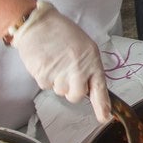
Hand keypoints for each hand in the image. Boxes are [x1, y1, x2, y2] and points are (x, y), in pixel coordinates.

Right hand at [11, 2, 109, 122]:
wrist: (38, 25)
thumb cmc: (63, 34)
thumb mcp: (85, 47)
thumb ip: (89, 67)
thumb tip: (89, 88)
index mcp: (91, 60)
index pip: (100, 88)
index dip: (102, 105)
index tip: (105, 118)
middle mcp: (78, 69)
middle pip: (77, 96)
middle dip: (72, 90)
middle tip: (67, 73)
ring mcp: (60, 74)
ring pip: (61, 92)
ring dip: (58, 82)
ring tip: (55, 62)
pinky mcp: (43, 76)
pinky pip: (46, 86)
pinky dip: (45, 77)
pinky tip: (46, 62)